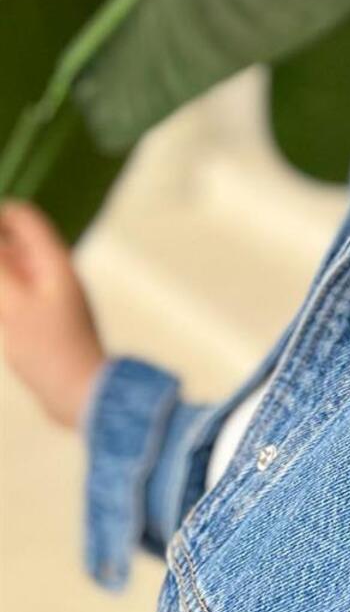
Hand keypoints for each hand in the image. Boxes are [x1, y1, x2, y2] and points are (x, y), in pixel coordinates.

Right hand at [0, 198, 107, 430]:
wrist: (79, 393)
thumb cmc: (49, 349)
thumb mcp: (13, 304)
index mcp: (53, 262)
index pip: (24, 218)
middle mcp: (54, 273)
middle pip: (15, 243)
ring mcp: (49, 296)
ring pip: (12, 270)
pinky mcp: (43, 319)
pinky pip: (14, 294)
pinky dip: (0, 293)